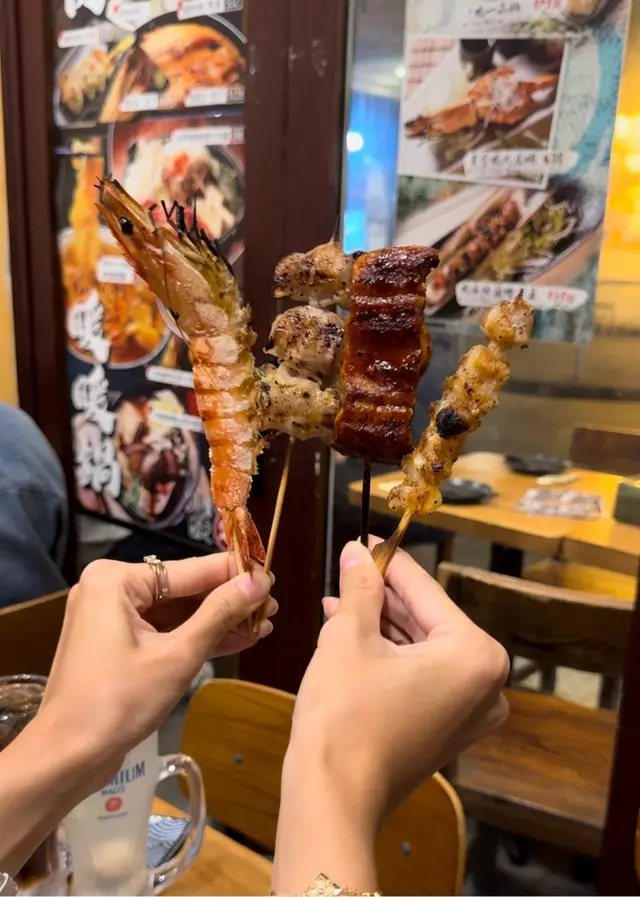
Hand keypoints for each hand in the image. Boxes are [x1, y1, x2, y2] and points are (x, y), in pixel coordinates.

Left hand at [40, 554, 274, 781]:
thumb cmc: (118, 702)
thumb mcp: (178, 656)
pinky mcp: (114, 641)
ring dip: (216, 621)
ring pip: (176, 611)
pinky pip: (162, 629)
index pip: (189, 570)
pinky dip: (194, 637)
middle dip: (228, 602)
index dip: (234, 574)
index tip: (271, 575)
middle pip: (183, 589)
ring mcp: (109, 615)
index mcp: (115, 580)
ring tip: (262, 626)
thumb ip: (220, 613)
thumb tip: (260, 581)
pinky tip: (235, 640)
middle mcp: (109, 588)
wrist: (67, 756)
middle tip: (271, 609)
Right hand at [272, 540, 506, 892]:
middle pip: (427, 620)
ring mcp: (470, 712)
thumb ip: (362, 586)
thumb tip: (358, 551)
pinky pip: (421, 676)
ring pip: (421, 648)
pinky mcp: (448, 730)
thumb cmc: (344, 715)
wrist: (332, 798)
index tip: (365, 539)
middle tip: (349, 568)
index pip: (426, 591)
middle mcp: (487, 684)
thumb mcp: (349, 636)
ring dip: (381, 624)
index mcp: (476, 655)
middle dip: (383, 595)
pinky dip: (389, 655)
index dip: (389, 561)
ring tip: (339, 600)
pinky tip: (350, 633)